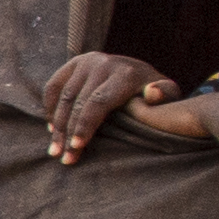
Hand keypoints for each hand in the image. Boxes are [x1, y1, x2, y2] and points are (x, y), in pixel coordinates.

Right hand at [42, 53, 207, 161]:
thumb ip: (166, 95)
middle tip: (64, 157)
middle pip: (77, 102)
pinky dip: (50, 108)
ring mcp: (86, 61)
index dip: (85, 125)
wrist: (140, 70)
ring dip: (56, 125)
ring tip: (55, 149)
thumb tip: (152, 94)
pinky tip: (52, 129)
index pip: (98, 102)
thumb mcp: (168, 94)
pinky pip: (53, 87)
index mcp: (125, 74)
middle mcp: (103, 63)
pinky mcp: (73, 63)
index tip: (77, 147)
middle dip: (68, 132)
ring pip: (63, 97)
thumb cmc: (153, 93)